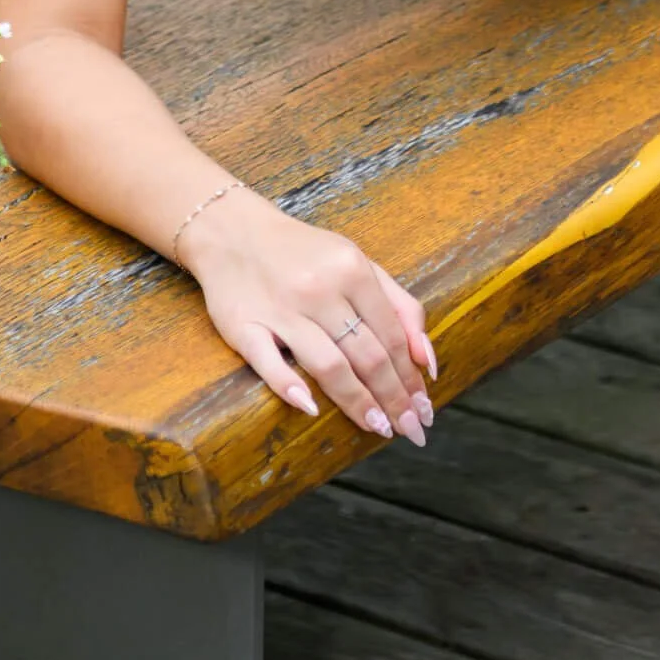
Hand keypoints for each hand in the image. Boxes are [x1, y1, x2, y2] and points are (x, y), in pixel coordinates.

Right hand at [180, 189, 435, 445]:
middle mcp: (319, 289)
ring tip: (379, 427)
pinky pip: (268, 362)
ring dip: (358, 402)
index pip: (391, 335)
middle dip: (394, 397)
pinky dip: (290, 387)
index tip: (423, 408)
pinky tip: (312, 409)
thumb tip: (426, 359)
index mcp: (351, 269)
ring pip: (328, 364)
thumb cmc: (304, 253)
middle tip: (410, 430)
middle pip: (366, 354)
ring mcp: (280, 309)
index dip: (410, 377)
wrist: (233, 230)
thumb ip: (398, 304)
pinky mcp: (243, 325)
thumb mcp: (357, 262)